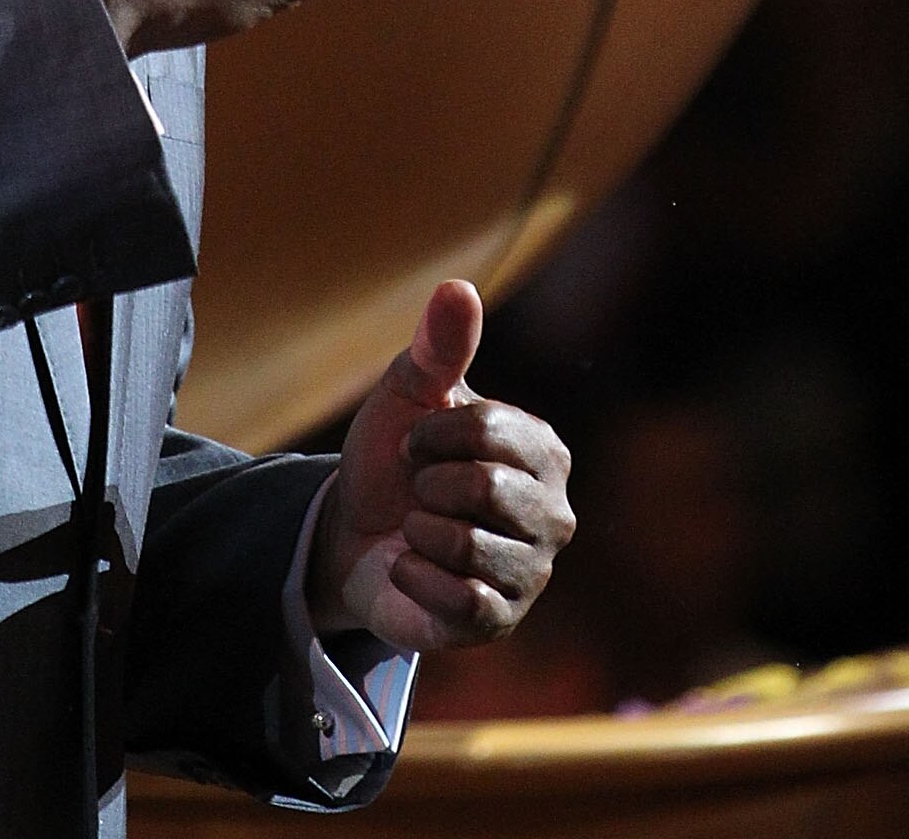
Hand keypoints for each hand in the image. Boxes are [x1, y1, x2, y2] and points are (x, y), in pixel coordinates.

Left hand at [306, 280, 573, 655]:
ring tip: (418, 529)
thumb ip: (438, 346)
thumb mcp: (408, 394)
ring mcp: (532, 572)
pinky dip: (415, 577)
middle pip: (485, 490)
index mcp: (543, 450)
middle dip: (427, 485)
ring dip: (419, 531)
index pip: (489, 432)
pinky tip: (410, 568)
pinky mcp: (500, 622)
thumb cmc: (396, 457)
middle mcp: (554, 513)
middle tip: (418, 491)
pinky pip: (458, 598)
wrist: (354, 534)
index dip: (431, 434)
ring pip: (468, 545)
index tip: (415, 442)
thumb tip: (458, 288)